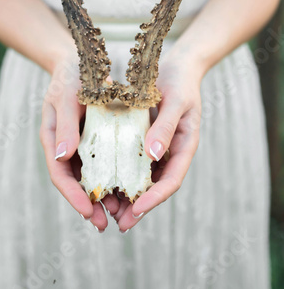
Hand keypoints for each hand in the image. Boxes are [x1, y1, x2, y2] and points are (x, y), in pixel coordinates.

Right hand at [39, 51, 119, 230]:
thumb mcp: (67, 96)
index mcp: (53, 138)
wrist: (79, 61)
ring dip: (103, 196)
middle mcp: (66, 146)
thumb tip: (62, 155)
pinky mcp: (97, 138)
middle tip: (105, 224)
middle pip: (75, 182)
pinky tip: (128, 186)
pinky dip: (114, 175)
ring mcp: (81, 143)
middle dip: (89, 205)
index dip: (72, 195)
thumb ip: (65, 124)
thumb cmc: (70, 76)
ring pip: (91, 176)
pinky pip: (105, 161)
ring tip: (121, 213)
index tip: (88, 210)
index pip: (59, 173)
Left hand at [116, 50, 202, 230]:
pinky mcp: (145, 138)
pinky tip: (104, 179)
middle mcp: (171, 151)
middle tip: (118, 222)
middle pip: (156, 186)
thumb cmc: (180, 81)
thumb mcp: (175, 102)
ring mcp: (158, 146)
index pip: (171, 180)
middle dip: (138, 206)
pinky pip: (133, 160)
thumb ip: (165, 127)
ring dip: (128, 194)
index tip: (136, 211)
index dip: (154, 199)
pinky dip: (121, 172)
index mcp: (184, 146)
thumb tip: (152, 156)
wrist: (178, 66)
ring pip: (143, 177)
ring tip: (107, 209)